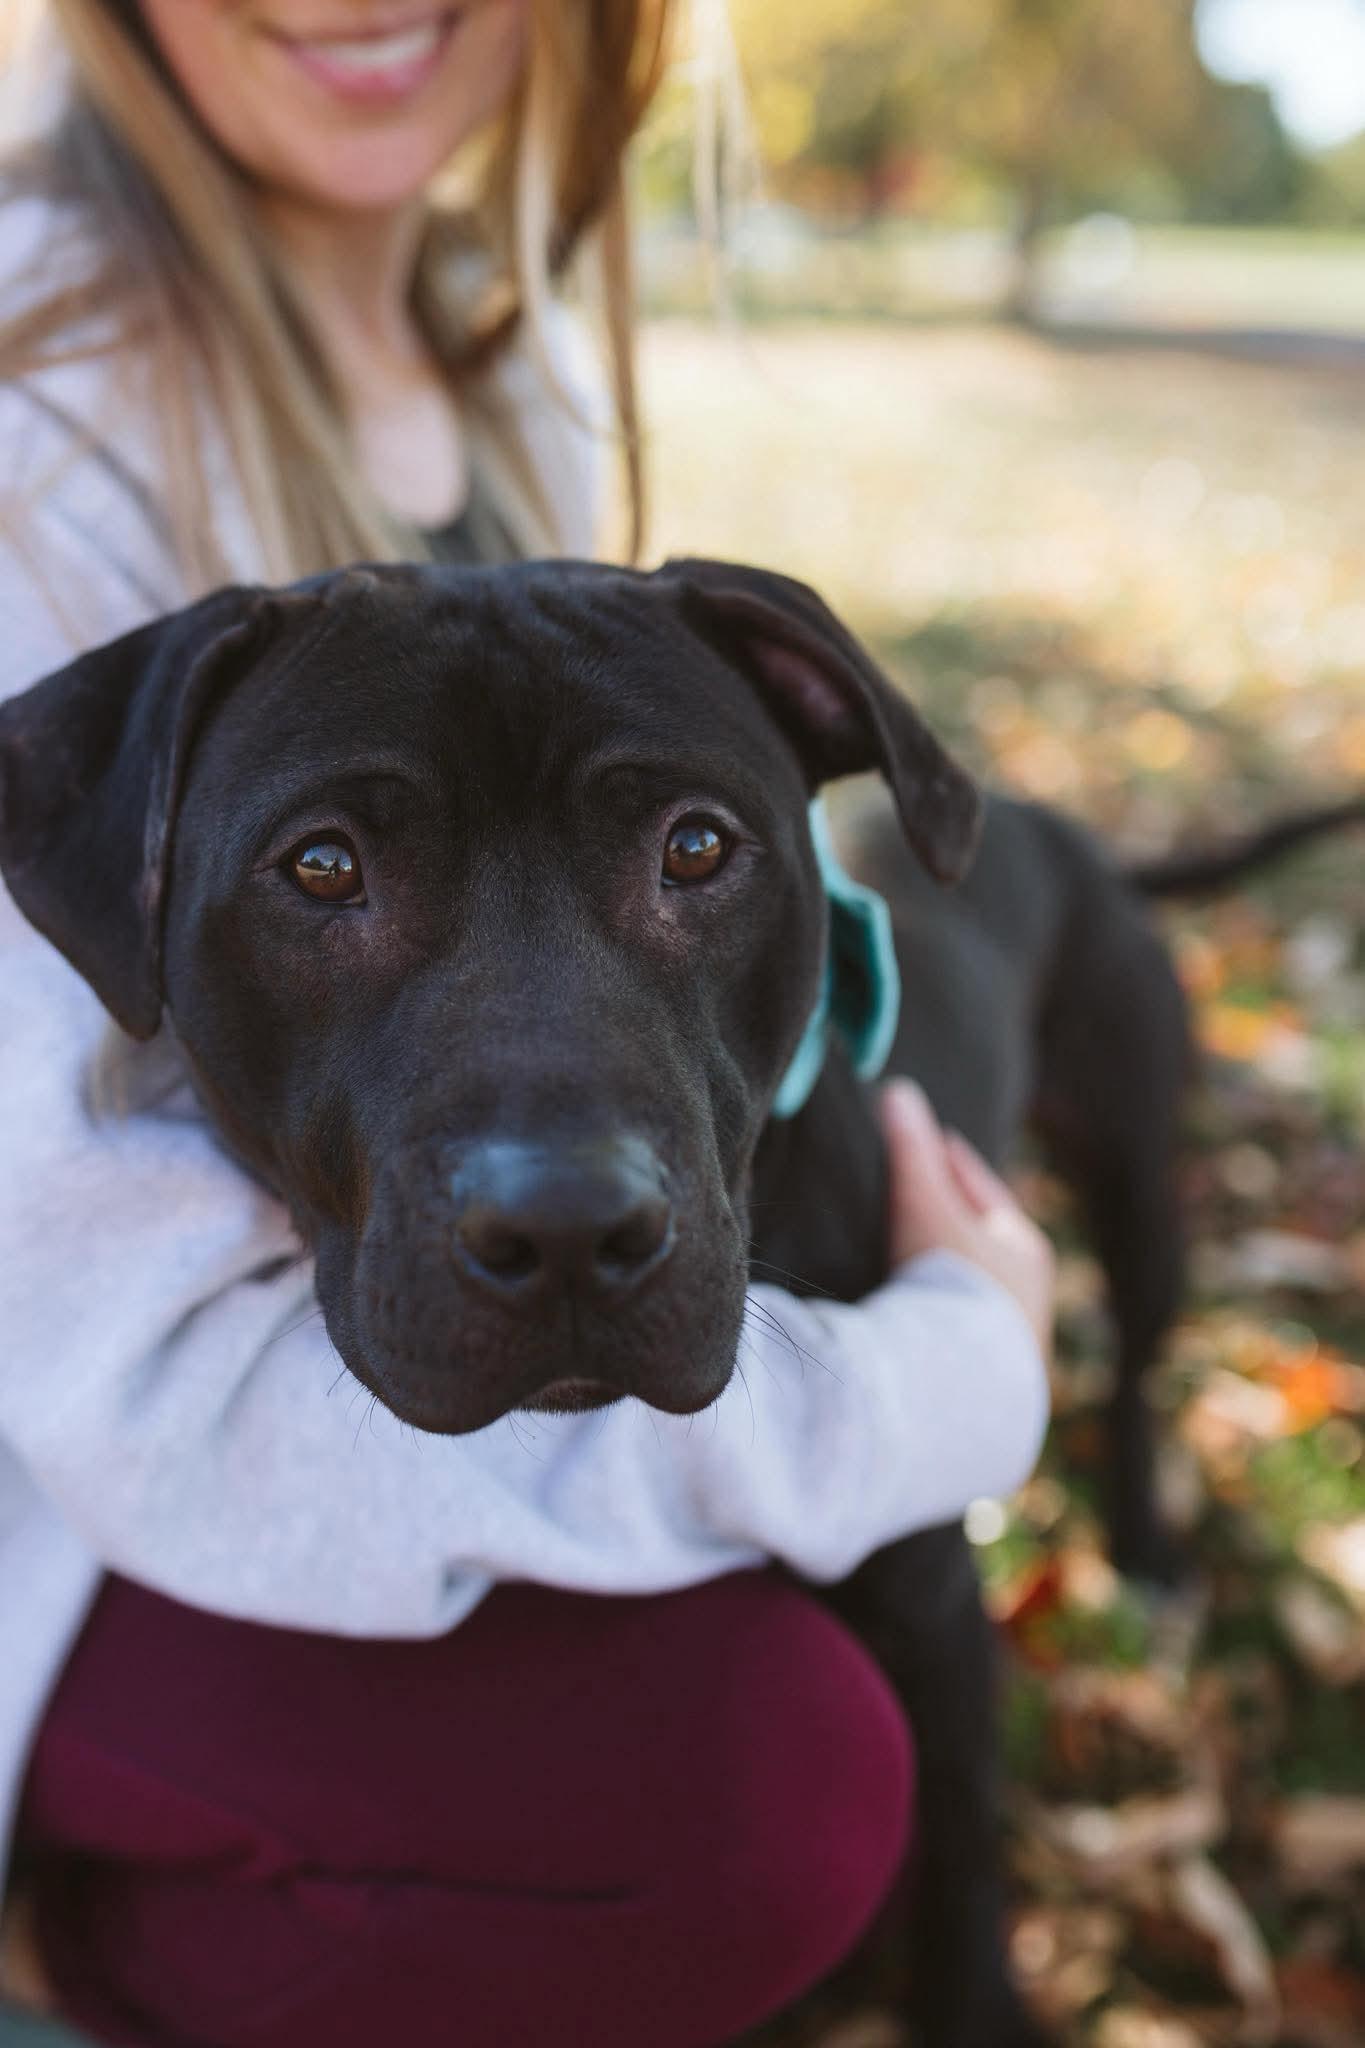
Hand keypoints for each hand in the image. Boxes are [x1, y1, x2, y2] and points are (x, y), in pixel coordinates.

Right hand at [880, 1078, 1055, 1358]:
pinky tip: (918, 1328)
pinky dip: (941, 1321)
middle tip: (923, 1199)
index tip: (934, 1143)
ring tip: (915, 1265)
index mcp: (1023, 1248)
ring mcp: (1011, 1343)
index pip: (983, 1192)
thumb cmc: (951, 1282)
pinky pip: (960, 1337)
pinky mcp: (988, 1386)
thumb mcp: (926, 1205)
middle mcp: (1028, 1295)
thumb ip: (910, 1150)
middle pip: (985, 1244)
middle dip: (955, 1222)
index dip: (953, 1165)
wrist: (965, 1385)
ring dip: (949, 1277)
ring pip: (975, 1293)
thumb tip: (898, 1089)